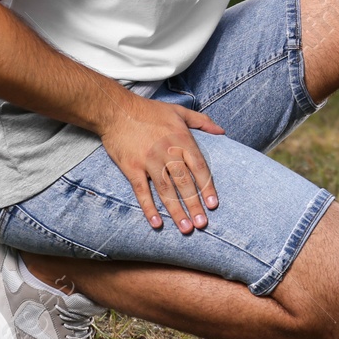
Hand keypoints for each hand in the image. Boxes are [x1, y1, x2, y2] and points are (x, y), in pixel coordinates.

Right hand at [98, 95, 223, 232]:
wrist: (116, 110)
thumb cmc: (149, 111)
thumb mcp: (179, 111)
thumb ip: (202, 121)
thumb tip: (222, 131)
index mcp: (181, 139)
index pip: (199, 166)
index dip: (207, 187)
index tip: (213, 205)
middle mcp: (167, 152)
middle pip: (184, 182)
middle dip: (194, 204)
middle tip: (202, 224)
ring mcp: (149, 161)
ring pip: (165, 190)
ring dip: (176, 210)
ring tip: (185, 228)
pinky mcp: (132, 167)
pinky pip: (142, 191)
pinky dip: (149, 208)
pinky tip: (156, 223)